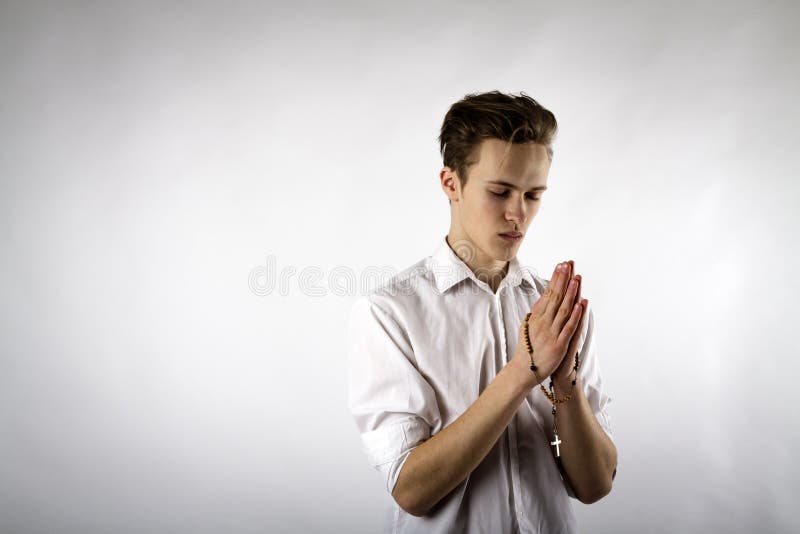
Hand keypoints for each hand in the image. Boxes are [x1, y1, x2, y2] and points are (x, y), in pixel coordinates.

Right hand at [512, 260, 585, 388]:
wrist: (523, 370)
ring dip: (570, 293)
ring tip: (576, 278)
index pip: (547, 293)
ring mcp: (551, 333)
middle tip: (568, 264)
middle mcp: (543, 322)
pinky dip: (575, 315)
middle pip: (555, 297)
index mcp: (536, 317)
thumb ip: (536, 312)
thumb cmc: (527, 348)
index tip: (561, 265)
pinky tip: (581, 304)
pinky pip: (568, 328)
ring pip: (563, 309)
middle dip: (562, 280)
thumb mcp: (527, 326)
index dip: (555, 278)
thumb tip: (542, 298)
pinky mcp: (558, 344)